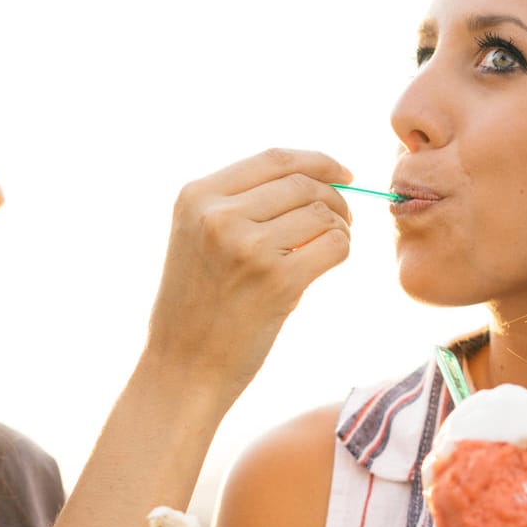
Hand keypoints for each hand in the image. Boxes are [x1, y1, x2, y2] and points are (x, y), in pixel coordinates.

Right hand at [143, 148, 353, 400]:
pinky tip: (328, 263)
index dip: (318, 161)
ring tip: (330, 246)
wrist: (182, 368)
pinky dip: (342, 250)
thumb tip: (313, 179)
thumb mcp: (198, 239)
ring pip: (323, 213)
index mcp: (197, 196)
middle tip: (344, 219)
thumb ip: (239, 204)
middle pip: (303, 183)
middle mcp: (219, 214)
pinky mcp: (278, 279)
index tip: (343, 175)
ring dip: (340, 227)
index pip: (274, 158)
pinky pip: (334, 245)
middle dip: (335, 197)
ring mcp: (248, 245)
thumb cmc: (197, 307)